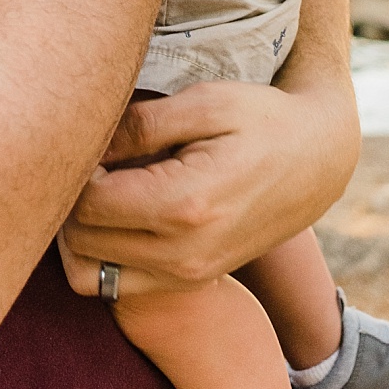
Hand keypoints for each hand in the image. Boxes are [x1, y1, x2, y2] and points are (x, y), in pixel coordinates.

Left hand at [58, 82, 354, 301]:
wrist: (318, 162)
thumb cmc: (261, 119)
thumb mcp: (204, 103)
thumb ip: (139, 124)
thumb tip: (85, 141)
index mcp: (185, 205)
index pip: (87, 202)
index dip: (73, 168)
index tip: (90, 138)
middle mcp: (183, 254)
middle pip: (81, 240)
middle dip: (70, 199)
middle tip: (89, 159)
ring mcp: (187, 276)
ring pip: (88, 273)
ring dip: (77, 233)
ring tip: (97, 188)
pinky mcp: (189, 281)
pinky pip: (114, 286)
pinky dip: (99, 254)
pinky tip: (116, 211)